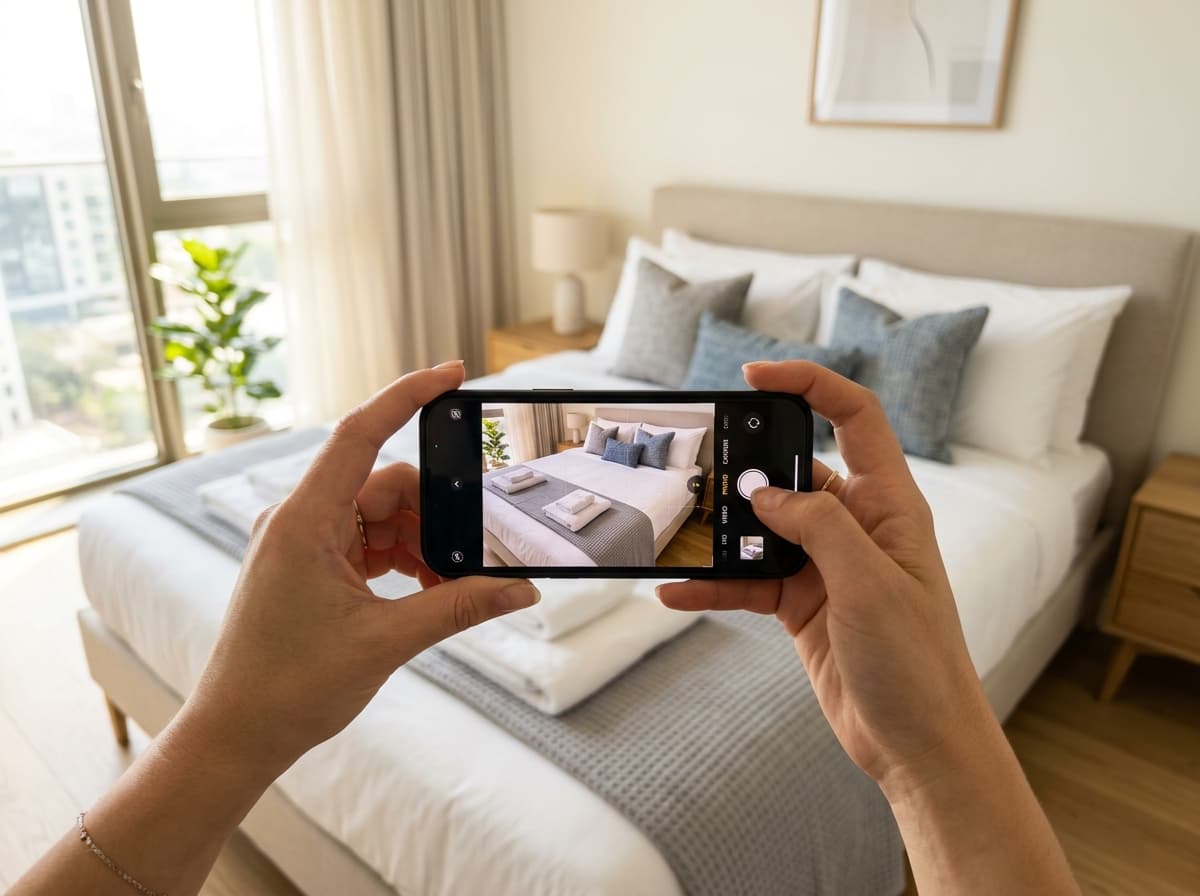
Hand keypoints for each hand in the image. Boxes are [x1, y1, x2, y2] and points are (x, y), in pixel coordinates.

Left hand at [181, 361, 540, 774]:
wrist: (237, 734)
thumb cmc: (288, 688)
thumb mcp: (387, 642)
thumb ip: (458, 608)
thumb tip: (520, 590)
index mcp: (304, 521)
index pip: (360, 432)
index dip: (407, 395)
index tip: (453, 373)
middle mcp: (299, 519)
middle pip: (387, 485)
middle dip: (435, 518)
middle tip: (471, 561)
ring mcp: (303, 541)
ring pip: (382, 515)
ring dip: (421, 545)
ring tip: (445, 589)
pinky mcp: (310, 563)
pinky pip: (369, 541)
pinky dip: (402, 559)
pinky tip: (424, 592)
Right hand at [658, 360, 990, 792]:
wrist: (918, 746)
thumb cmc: (919, 664)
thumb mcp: (869, 584)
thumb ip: (817, 526)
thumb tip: (764, 493)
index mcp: (890, 506)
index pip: (855, 419)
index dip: (809, 386)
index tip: (753, 379)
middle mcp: (858, 528)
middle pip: (795, 471)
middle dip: (748, 466)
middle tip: (702, 468)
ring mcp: (827, 567)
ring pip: (763, 528)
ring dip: (724, 532)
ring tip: (683, 532)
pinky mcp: (802, 605)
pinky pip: (748, 581)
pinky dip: (714, 585)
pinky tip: (678, 591)